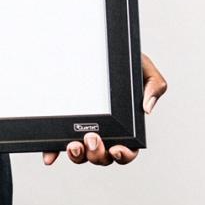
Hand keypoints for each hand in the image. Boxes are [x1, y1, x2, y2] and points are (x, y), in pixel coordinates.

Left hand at [42, 52, 166, 165]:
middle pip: (103, 157)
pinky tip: (49, 157)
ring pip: (82, 155)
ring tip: (74, 145)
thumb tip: (147, 108)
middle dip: (98, 154)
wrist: (101, 48)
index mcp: (127, 127)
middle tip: (92, 139)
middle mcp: (105, 133)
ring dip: (78, 156)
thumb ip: (155, 85)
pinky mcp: (66, 126)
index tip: (117, 149)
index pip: (128, 150)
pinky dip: (54, 152)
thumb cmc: (125, 62)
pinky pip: (58, 144)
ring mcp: (84, 131)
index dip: (123, 156)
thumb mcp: (143, 68)